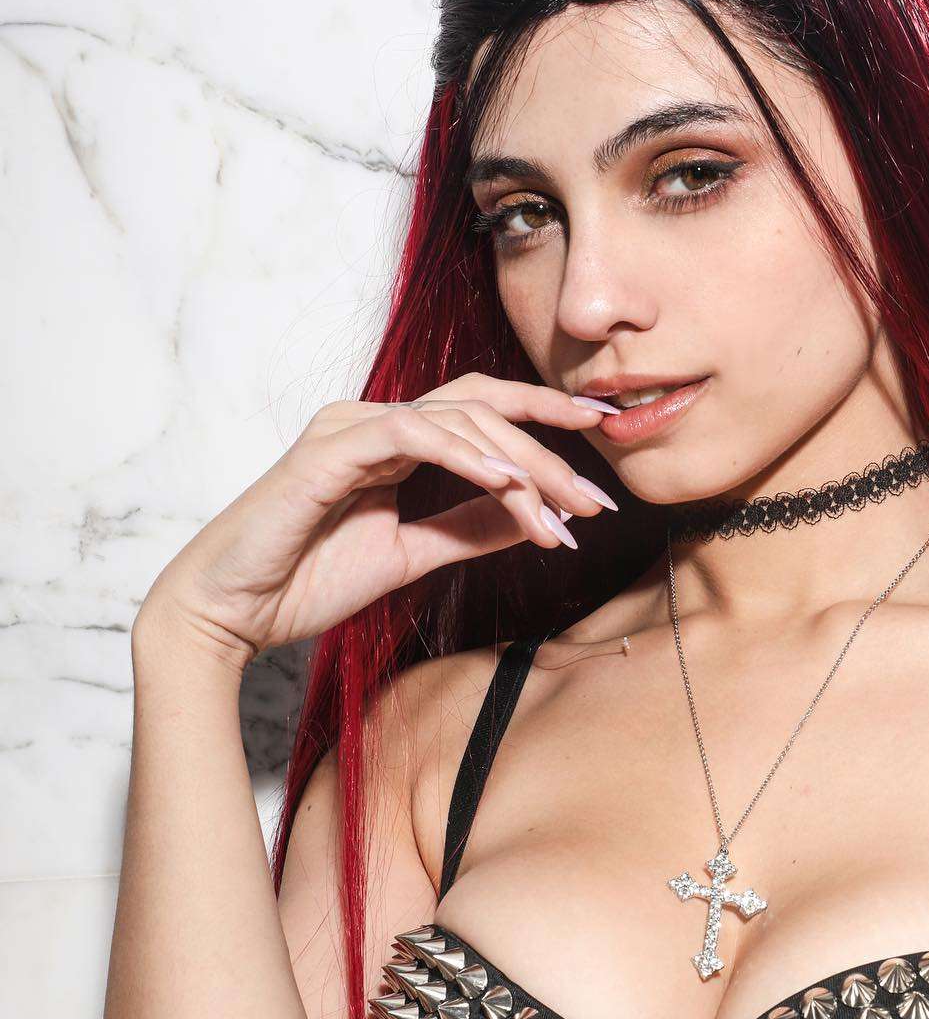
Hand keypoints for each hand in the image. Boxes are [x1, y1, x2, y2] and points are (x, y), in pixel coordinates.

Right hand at [136, 371, 619, 667]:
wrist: (234, 612)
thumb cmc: (307, 581)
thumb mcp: (411, 556)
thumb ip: (468, 530)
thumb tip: (534, 517)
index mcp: (394, 443)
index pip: (484, 414)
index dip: (546, 422)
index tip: (604, 448)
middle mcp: (375, 423)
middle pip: (483, 406)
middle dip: (551, 443)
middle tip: (599, 496)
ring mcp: (350, 430)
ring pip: (459, 419)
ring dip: (520, 465)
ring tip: (562, 512)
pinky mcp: (330, 451)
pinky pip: (412, 436)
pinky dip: (466, 457)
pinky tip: (506, 485)